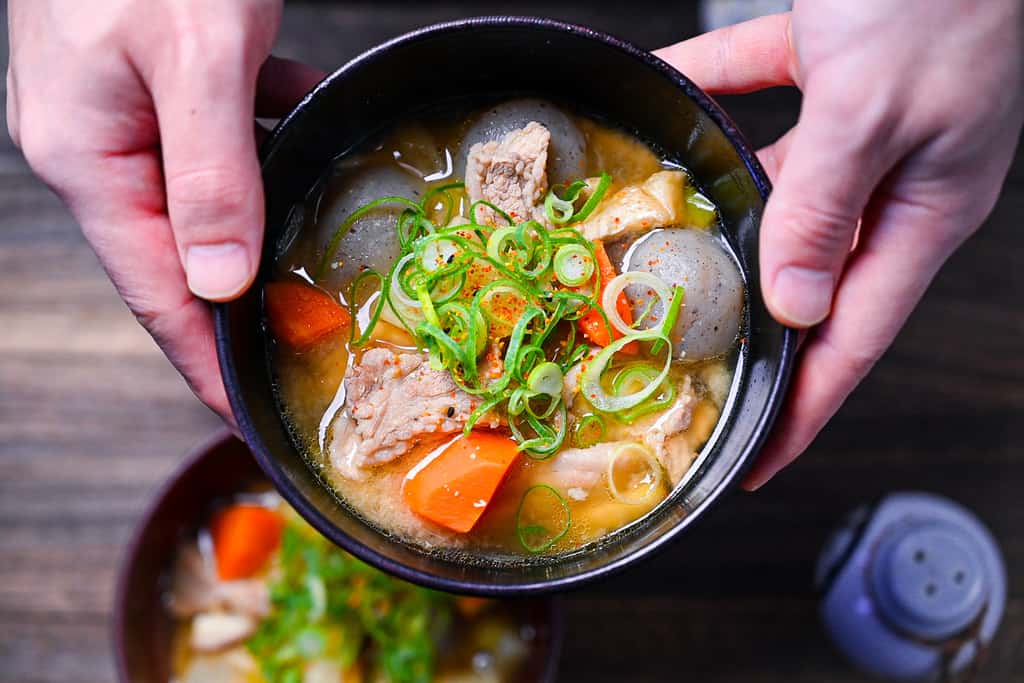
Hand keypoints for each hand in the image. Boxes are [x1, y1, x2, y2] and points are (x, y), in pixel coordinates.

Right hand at [7, 0, 323, 423]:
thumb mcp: (195, 57)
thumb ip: (211, 174)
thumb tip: (220, 282)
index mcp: (90, 158)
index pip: (155, 294)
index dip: (206, 362)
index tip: (250, 416)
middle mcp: (102, 147)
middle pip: (177, 260)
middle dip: (237, 314)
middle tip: (296, 356)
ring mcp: (131, 114)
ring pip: (203, 202)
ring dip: (255, 238)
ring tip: (310, 280)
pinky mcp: (164, 80)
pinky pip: (219, 141)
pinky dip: (262, 154)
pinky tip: (301, 146)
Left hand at [656, 1, 1022, 487]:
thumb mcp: (874, 109)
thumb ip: (825, 206)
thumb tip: (793, 303)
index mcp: (922, 212)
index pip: (852, 341)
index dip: (803, 411)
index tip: (752, 461)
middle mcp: (893, 181)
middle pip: (809, 280)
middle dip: (751, 325)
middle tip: (689, 367)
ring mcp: (864, 129)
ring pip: (780, 195)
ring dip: (724, 216)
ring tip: (660, 250)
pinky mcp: (835, 71)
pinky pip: (760, 96)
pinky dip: (715, 95)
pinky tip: (668, 93)